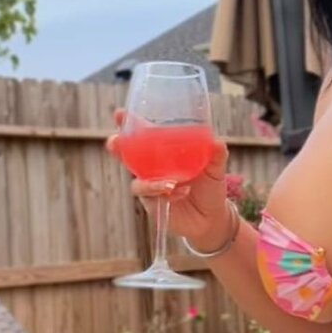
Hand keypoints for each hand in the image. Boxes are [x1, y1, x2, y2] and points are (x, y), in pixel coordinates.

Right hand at [106, 108, 231, 246]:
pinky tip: (180, 192)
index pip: (143, 135)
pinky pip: (149, 196)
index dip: (128, 124)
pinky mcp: (151, 203)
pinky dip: (163, 192)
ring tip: (172, 183)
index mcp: (165, 152)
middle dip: (117, 146)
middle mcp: (152, 167)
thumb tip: (216, 142)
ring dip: (151, 180)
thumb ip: (216, 155)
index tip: (119, 114)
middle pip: (127, 154)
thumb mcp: (215, 168)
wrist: (211, 217)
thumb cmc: (210, 188)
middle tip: (115, 142)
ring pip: (137, 180)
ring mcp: (150, 185)